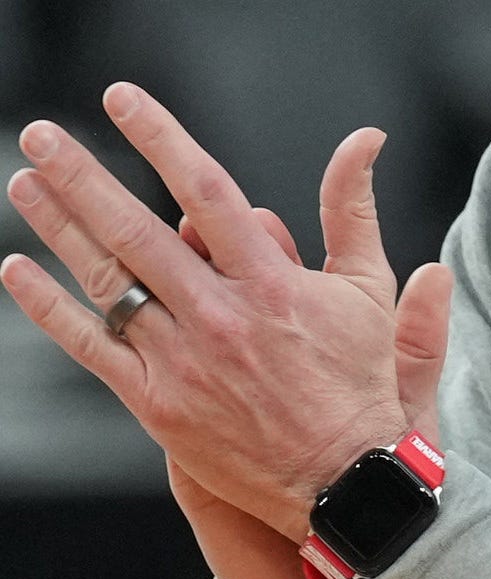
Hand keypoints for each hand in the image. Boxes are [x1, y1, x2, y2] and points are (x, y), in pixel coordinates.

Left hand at [1, 87, 452, 541]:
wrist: (343, 479)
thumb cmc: (358, 381)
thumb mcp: (368, 289)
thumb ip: (353, 208)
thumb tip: (363, 138)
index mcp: (273, 283)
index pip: (205, 193)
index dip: (161, 140)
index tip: (121, 99)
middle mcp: (220, 316)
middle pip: (136, 231)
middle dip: (83, 177)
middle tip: (43, 135)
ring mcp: (182, 360)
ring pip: (107, 282)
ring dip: (58, 228)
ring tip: (24, 183)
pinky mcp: (155, 402)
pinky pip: (90, 346)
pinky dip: (50, 306)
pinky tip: (18, 269)